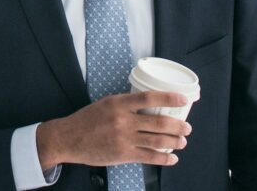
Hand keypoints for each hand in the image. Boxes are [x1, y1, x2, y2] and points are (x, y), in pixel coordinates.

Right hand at [36, 91, 191, 170]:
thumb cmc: (86, 120)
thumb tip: (146, 104)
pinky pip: (149, 157)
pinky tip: (172, 158)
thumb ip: (124, 104)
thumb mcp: (105, 104)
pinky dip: (164, 158)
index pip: (148, 98)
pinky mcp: (123, 154)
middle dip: (177, 126)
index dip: (168, 98)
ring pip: (157, 140)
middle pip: (158, 122)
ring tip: (182, 141)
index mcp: (118, 104)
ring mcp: (124, 138)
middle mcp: (123, 120)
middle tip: (187, 127)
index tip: (182, 99)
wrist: (69, 138)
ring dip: (174, 142)